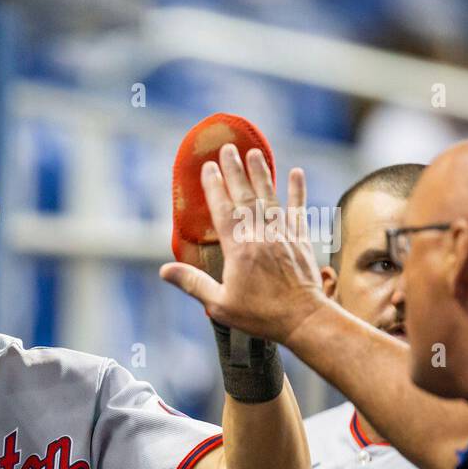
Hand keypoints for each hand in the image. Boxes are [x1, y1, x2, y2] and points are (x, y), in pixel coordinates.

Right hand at [159, 144, 328, 344]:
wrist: (304, 319)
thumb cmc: (260, 315)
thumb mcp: (219, 304)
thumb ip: (192, 283)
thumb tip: (164, 270)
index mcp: (238, 249)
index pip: (223, 210)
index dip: (214, 187)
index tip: (208, 167)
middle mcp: (260, 235)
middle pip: (245, 196)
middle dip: (235, 171)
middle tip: (228, 149)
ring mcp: (283, 235)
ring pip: (269, 197)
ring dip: (262, 173)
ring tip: (254, 152)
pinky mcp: (300, 240)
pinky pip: (299, 209)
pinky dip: (297, 190)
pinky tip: (296, 172)